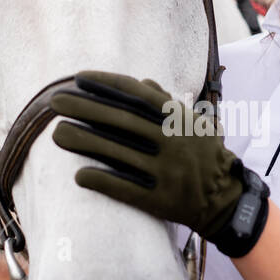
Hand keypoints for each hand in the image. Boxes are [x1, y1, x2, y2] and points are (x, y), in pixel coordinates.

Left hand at [50, 71, 252, 247]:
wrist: (224, 200)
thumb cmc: (202, 155)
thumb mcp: (194, 124)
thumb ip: (167, 104)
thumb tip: (142, 82)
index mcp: (181, 120)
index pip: (139, 95)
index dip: (107, 84)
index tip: (79, 78)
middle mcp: (174, 143)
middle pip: (123, 121)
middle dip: (86, 108)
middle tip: (55, 102)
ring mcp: (168, 172)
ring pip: (120, 154)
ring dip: (86, 142)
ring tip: (57, 134)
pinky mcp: (162, 201)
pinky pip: (127, 189)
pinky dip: (103, 181)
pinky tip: (79, 176)